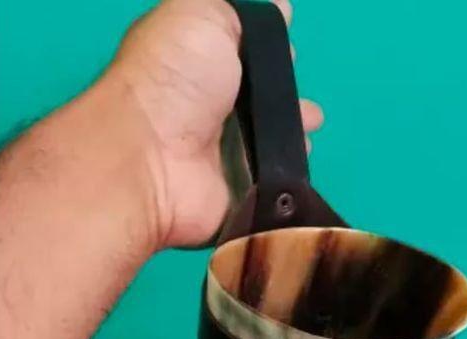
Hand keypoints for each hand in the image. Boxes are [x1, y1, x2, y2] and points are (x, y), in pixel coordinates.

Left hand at [105, 0, 322, 248]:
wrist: (155, 157)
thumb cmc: (175, 79)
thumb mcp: (202, 17)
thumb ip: (240, 13)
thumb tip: (279, 6)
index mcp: (199, 65)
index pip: (242, 57)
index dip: (269, 52)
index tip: (290, 52)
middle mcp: (210, 110)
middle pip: (259, 103)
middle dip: (287, 99)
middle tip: (307, 101)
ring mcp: (225, 155)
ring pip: (271, 144)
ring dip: (294, 136)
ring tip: (310, 126)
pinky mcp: (240, 192)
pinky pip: (273, 182)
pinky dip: (291, 173)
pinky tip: (301, 160)